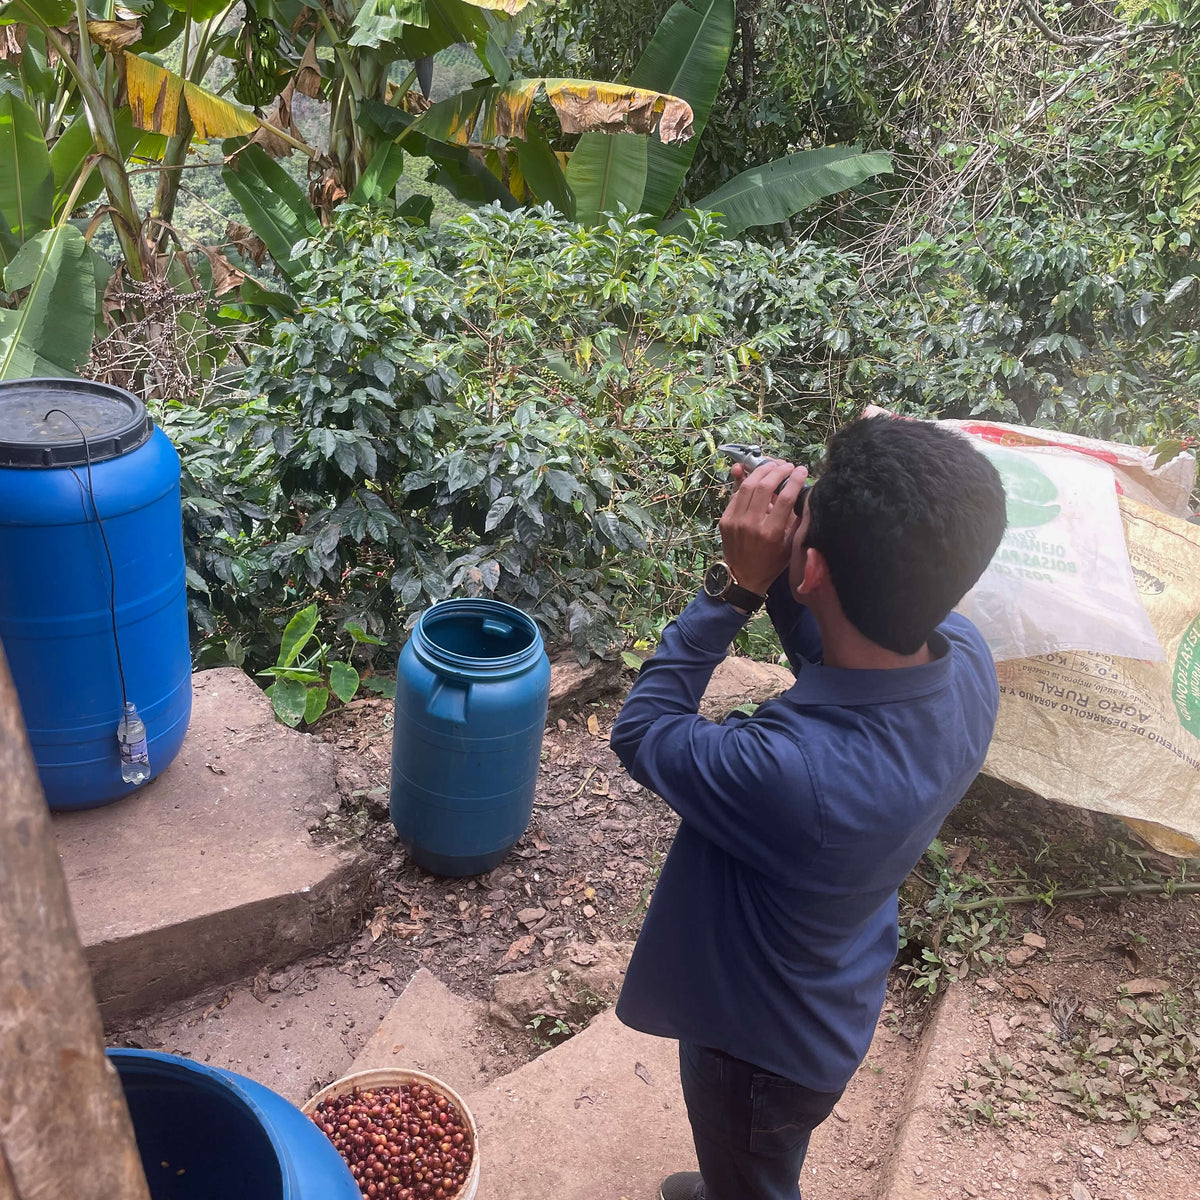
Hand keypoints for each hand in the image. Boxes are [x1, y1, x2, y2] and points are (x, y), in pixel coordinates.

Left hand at [718, 459, 807, 595]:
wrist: (743, 578)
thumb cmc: (771, 563)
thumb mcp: (790, 546)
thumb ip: (795, 520)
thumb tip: (802, 493)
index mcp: (771, 533)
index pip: (784, 498)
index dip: (795, 480)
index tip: (803, 470)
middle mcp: (751, 524)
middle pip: (764, 486)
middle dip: (778, 470)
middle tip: (788, 466)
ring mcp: (735, 521)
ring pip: (748, 486)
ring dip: (762, 471)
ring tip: (774, 466)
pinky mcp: (725, 520)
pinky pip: (737, 495)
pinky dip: (747, 483)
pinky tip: (756, 476)